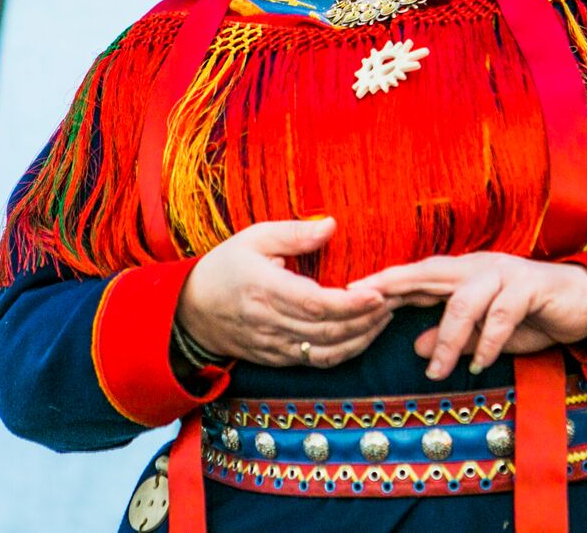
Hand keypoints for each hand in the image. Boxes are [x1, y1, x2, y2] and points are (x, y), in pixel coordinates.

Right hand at [176, 217, 391, 367]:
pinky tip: (363, 334)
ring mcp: (274, 345)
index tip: (379, 293)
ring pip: (327, 352)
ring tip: (386, 317)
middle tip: (395, 300)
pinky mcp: (277, 358)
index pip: (314, 303)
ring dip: (362, 338)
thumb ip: (294, 233)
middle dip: (367, 320)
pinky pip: (318, 362)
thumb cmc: (225, 267)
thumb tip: (331, 225)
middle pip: (328, 331)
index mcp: (264, 289)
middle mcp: (270, 323)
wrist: (191, 310)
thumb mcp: (254, 237)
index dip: (351, 303)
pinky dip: (345, 351)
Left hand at [351, 253, 586, 379]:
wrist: (584, 301)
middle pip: (428, 273)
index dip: (383, 283)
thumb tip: (415, 346)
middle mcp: (477, 267)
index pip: (415, 276)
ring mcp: (502, 273)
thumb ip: (453, 335)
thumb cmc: (530, 314)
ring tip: (435, 372)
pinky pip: (501, 315)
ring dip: (448, 339)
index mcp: (461, 273)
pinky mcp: (528, 287)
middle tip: (363, 302)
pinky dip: (487, 341)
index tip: (348, 293)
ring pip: (463, 301)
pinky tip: (478, 364)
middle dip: (393, 286)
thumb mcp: (484, 331)